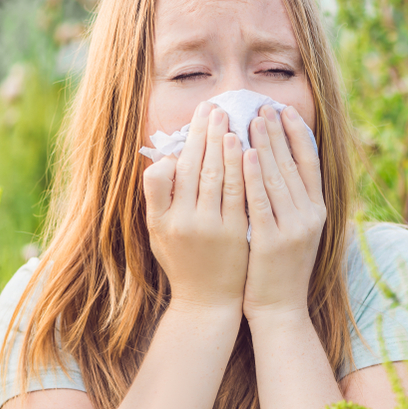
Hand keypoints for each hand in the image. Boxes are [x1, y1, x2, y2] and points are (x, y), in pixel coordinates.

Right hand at [143, 102, 248, 308]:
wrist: (207, 302)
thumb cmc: (182, 261)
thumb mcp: (158, 231)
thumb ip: (158, 196)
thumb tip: (167, 157)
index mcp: (162, 218)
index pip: (171, 170)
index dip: (186, 142)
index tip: (196, 118)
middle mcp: (184, 222)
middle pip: (197, 167)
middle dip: (206, 134)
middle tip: (215, 106)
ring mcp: (213, 228)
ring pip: (220, 177)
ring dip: (226, 145)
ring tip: (231, 119)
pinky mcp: (237, 234)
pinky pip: (241, 194)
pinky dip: (244, 169)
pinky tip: (249, 148)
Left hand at [241, 105, 326, 320]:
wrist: (280, 309)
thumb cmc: (280, 268)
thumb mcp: (296, 231)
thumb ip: (292, 200)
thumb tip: (279, 163)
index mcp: (318, 211)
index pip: (310, 163)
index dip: (298, 134)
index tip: (285, 110)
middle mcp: (310, 216)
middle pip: (293, 165)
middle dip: (277, 132)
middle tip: (262, 105)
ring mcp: (293, 228)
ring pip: (277, 178)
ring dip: (265, 145)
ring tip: (252, 119)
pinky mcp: (273, 241)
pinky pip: (262, 201)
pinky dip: (254, 175)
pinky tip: (245, 153)